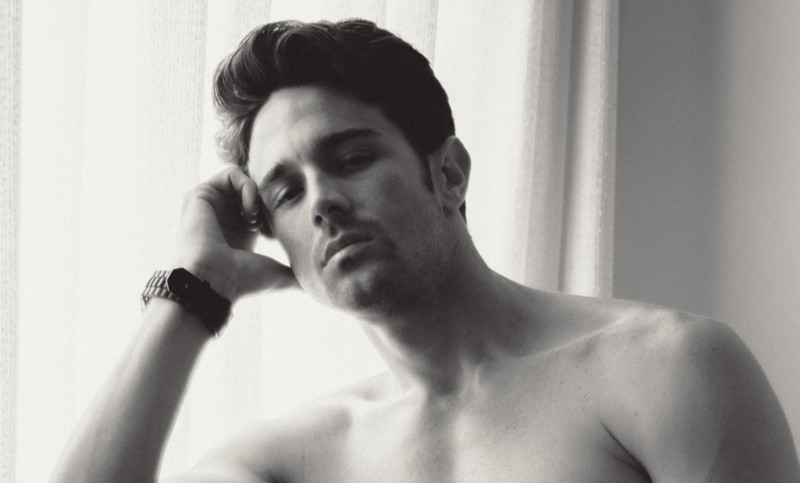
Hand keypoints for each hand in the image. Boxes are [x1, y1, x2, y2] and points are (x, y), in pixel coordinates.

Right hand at [175, 167, 296, 300]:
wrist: (213, 280)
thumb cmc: (241, 281)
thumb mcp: (275, 273)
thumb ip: (294, 275)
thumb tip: (316, 286)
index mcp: (239, 230)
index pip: (262, 204)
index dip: (274, 211)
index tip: (272, 235)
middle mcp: (223, 214)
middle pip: (254, 189)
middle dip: (266, 201)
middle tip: (265, 225)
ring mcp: (211, 204)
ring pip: (243, 180)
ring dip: (256, 195)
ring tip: (256, 219)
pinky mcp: (200, 195)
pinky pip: (230, 174)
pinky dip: (247, 187)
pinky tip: (249, 212)